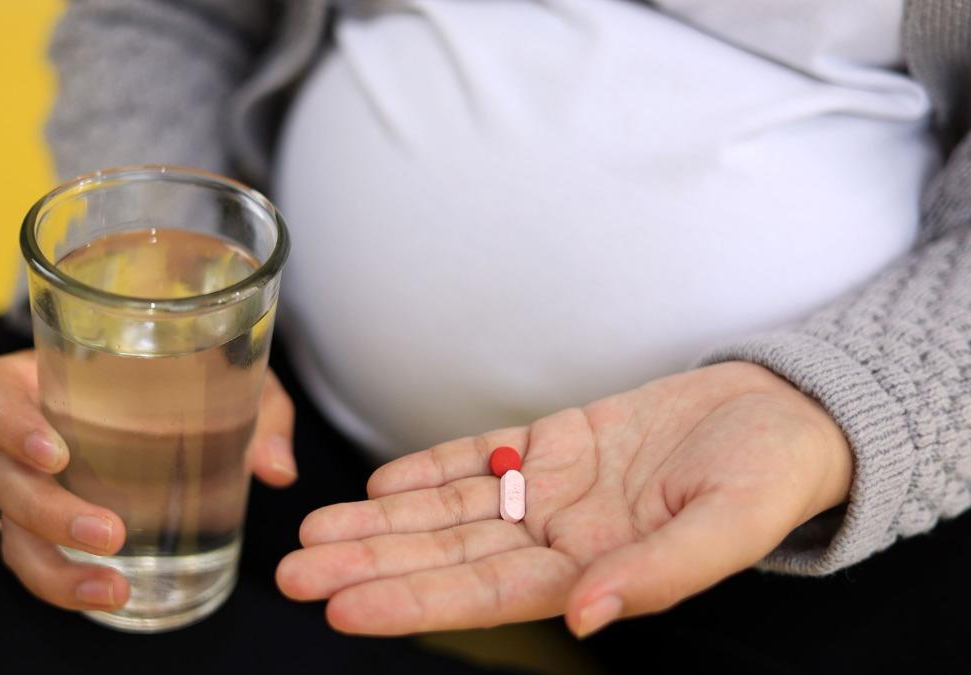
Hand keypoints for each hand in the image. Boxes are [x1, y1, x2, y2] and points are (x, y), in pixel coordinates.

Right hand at [0, 349, 295, 610]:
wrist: (189, 393)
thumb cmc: (192, 374)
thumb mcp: (230, 376)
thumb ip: (259, 410)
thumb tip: (277, 468)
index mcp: (46, 376)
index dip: (4, 422)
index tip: (54, 452)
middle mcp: (24, 432)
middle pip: (0, 475)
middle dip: (47, 512)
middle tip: (110, 533)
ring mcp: (31, 482)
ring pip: (11, 528)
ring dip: (53, 564)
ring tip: (113, 588)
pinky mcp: (48, 523)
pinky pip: (35, 558)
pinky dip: (65, 583)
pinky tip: (113, 596)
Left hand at [276, 362, 850, 636]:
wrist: (785, 412)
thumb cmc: (769, 474)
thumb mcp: (728, 526)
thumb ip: (658, 575)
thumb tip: (586, 618)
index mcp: (595, 569)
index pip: (486, 595)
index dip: (414, 602)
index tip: (345, 609)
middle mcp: (559, 536)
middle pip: (447, 555)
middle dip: (372, 564)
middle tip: (296, 573)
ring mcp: (551, 489)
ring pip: (449, 510)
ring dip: (382, 522)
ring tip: (314, 534)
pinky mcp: (553, 442)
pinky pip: (479, 457)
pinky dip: (429, 470)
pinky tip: (380, 485)